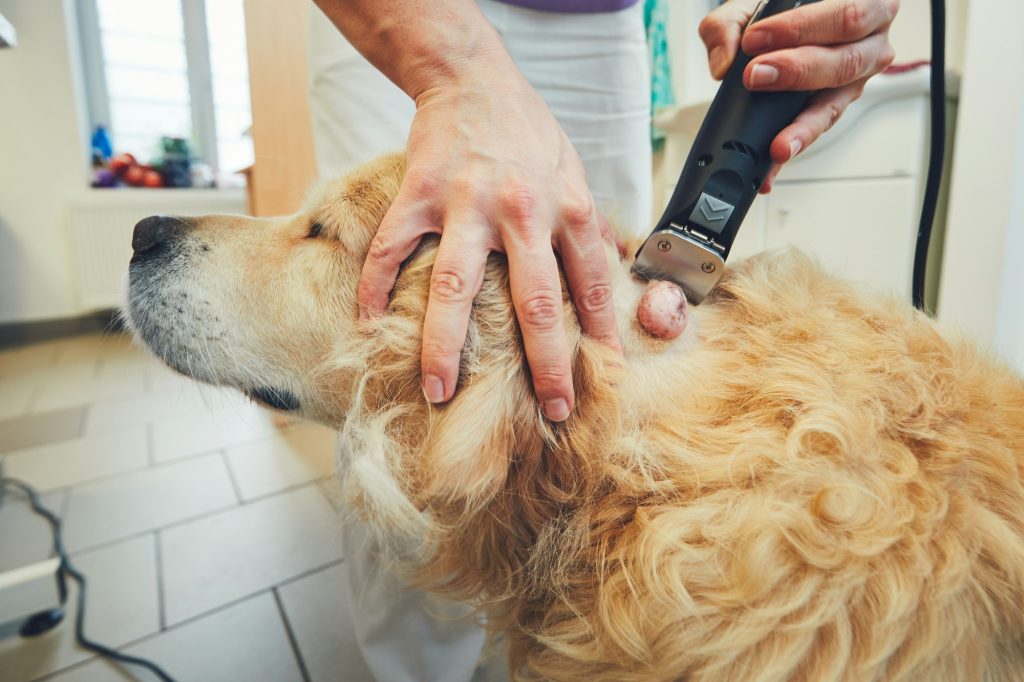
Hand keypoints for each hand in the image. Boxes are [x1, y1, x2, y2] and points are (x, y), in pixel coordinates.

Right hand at [357, 57, 619, 421]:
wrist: (471, 77)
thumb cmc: (526, 130)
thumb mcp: (573, 172)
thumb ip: (588, 225)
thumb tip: (612, 271)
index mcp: (565, 208)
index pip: (590, 284)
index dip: (600, 335)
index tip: (607, 379)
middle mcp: (519, 210)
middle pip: (533, 301)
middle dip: (544, 363)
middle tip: (552, 411)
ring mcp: (465, 203)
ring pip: (454, 288)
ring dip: (445, 346)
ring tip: (439, 391)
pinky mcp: (419, 193)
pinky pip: (392, 249)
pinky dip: (376, 287)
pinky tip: (368, 323)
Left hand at [699, 0, 897, 191]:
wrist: (786, 18)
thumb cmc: (783, 8)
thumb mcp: (753, 3)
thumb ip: (729, 25)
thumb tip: (722, 64)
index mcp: (865, 1)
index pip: (843, 16)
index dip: (799, 29)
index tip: (755, 40)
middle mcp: (870, 42)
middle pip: (844, 62)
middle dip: (797, 72)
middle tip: (756, 77)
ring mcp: (856, 79)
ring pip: (835, 104)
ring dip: (802, 127)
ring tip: (778, 144)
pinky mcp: (837, 105)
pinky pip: (817, 127)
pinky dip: (794, 144)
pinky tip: (775, 160)